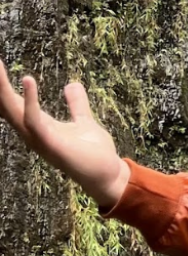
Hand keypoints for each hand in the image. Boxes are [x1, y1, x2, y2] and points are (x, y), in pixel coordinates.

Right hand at [0, 60, 128, 206]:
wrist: (108, 175)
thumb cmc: (94, 152)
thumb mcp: (84, 121)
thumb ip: (76, 104)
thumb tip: (72, 84)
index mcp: (37, 125)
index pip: (11, 102)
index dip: (1, 84)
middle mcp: (32, 132)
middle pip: (5, 105)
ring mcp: (39, 139)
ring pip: (13, 110)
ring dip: (2, 88)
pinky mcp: (51, 144)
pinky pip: (34, 120)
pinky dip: (30, 100)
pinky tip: (28, 80)